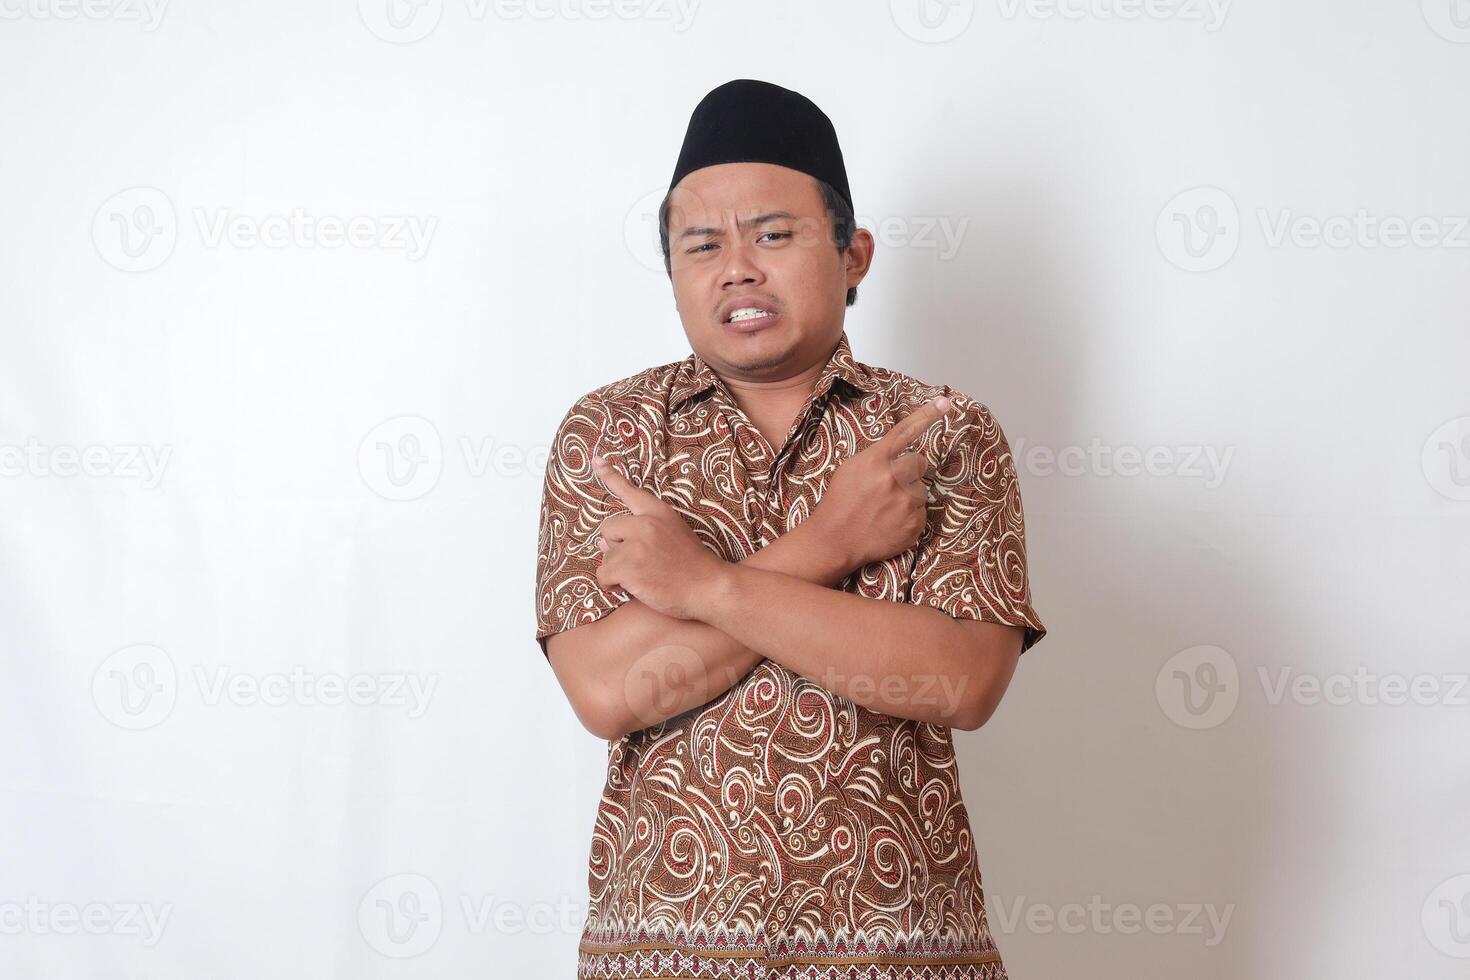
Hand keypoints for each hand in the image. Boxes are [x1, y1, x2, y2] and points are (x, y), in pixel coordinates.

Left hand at [591, 453, 728, 620]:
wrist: (709, 587)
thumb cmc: (692, 566)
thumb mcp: (674, 536)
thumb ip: (640, 535)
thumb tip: (601, 543)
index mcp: (659, 512)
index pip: (630, 491)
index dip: (610, 476)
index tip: (596, 460)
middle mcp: (646, 524)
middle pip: (608, 528)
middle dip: (616, 546)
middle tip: (640, 561)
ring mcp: (636, 546)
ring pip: (606, 555)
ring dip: (617, 569)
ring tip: (643, 577)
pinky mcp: (629, 568)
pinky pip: (603, 574)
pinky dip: (612, 585)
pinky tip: (633, 588)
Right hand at [809, 396, 951, 569]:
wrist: (835, 539)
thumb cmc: (839, 502)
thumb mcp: (850, 468)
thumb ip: (876, 456)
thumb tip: (898, 452)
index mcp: (877, 461)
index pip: (906, 431)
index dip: (927, 415)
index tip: (945, 403)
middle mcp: (895, 478)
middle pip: (920, 462)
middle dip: (910, 470)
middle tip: (890, 485)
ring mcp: (907, 502)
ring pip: (920, 489)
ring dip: (907, 495)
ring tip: (884, 509)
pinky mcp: (915, 524)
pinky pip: (921, 512)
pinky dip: (908, 516)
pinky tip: (889, 522)